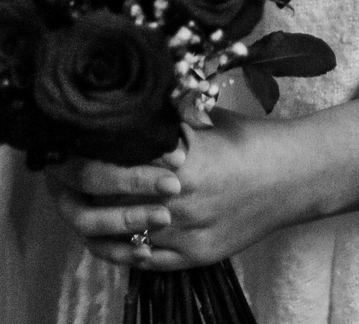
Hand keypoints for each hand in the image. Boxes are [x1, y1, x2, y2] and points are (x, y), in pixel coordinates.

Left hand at [53, 111, 315, 271]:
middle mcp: (180, 200)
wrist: (297, 176)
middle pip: (110, 203)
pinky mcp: (197, 256)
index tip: (68, 149)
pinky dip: (124, 250)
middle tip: (61, 179)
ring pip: (123, 236)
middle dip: (81, 191)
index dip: (85, 158)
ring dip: (96, 224)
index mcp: (179, 160)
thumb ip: (167, 116)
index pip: (114, 165)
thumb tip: (131, 99)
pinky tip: (111, 237)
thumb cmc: (253, 140)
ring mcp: (188, 232)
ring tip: (78, 208)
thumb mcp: (207, 118)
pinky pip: (147, 260)